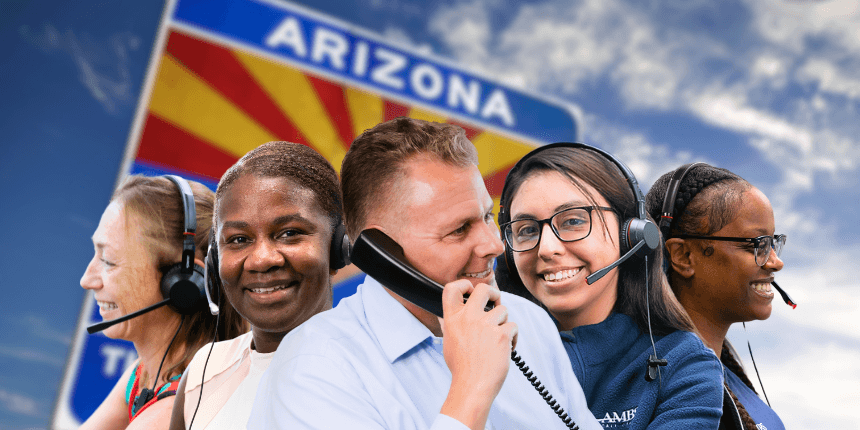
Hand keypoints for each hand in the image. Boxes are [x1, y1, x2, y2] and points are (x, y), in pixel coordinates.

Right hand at [439, 280, 517, 429]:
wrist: (472, 387)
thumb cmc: (462, 369)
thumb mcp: (449, 342)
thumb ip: (451, 325)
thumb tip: (449, 316)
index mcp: (452, 319)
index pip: (451, 288)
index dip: (464, 284)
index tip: (471, 291)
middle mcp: (468, 318)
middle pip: (483, 289)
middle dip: (493, 292)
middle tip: (496, 303)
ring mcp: (485, 326)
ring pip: (503, 310)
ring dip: (504, 323)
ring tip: (499, 340)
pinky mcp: (502, 335)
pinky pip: (513, 326)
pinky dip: (513, 338)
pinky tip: (507, 350)